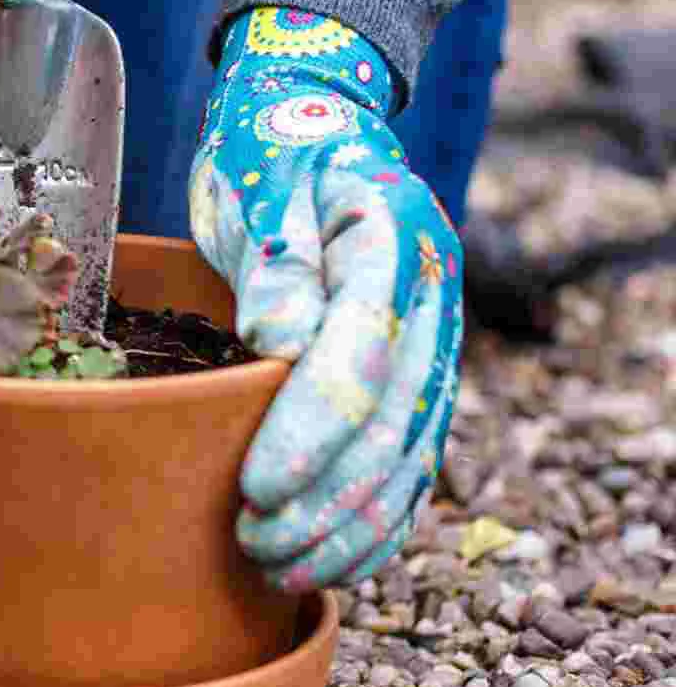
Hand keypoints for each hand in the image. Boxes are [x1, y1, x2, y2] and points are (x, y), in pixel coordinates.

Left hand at [188, 7, 463, 591]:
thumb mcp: (261, 182)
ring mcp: (431, 337)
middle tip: (258, 546)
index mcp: (393, 242)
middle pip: (392, 421)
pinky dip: (379, 515)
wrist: (309, 119)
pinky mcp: (414, 366)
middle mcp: (429, 298)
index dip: (310, 431)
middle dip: (327, 500)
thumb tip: (282, 345)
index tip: (255, 487)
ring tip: (284, 568)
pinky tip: (337, 559)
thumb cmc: (271, 147)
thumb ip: (278, 258)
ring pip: (409, 453)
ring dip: (352, 524)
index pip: (359, 355)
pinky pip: (411, 454)